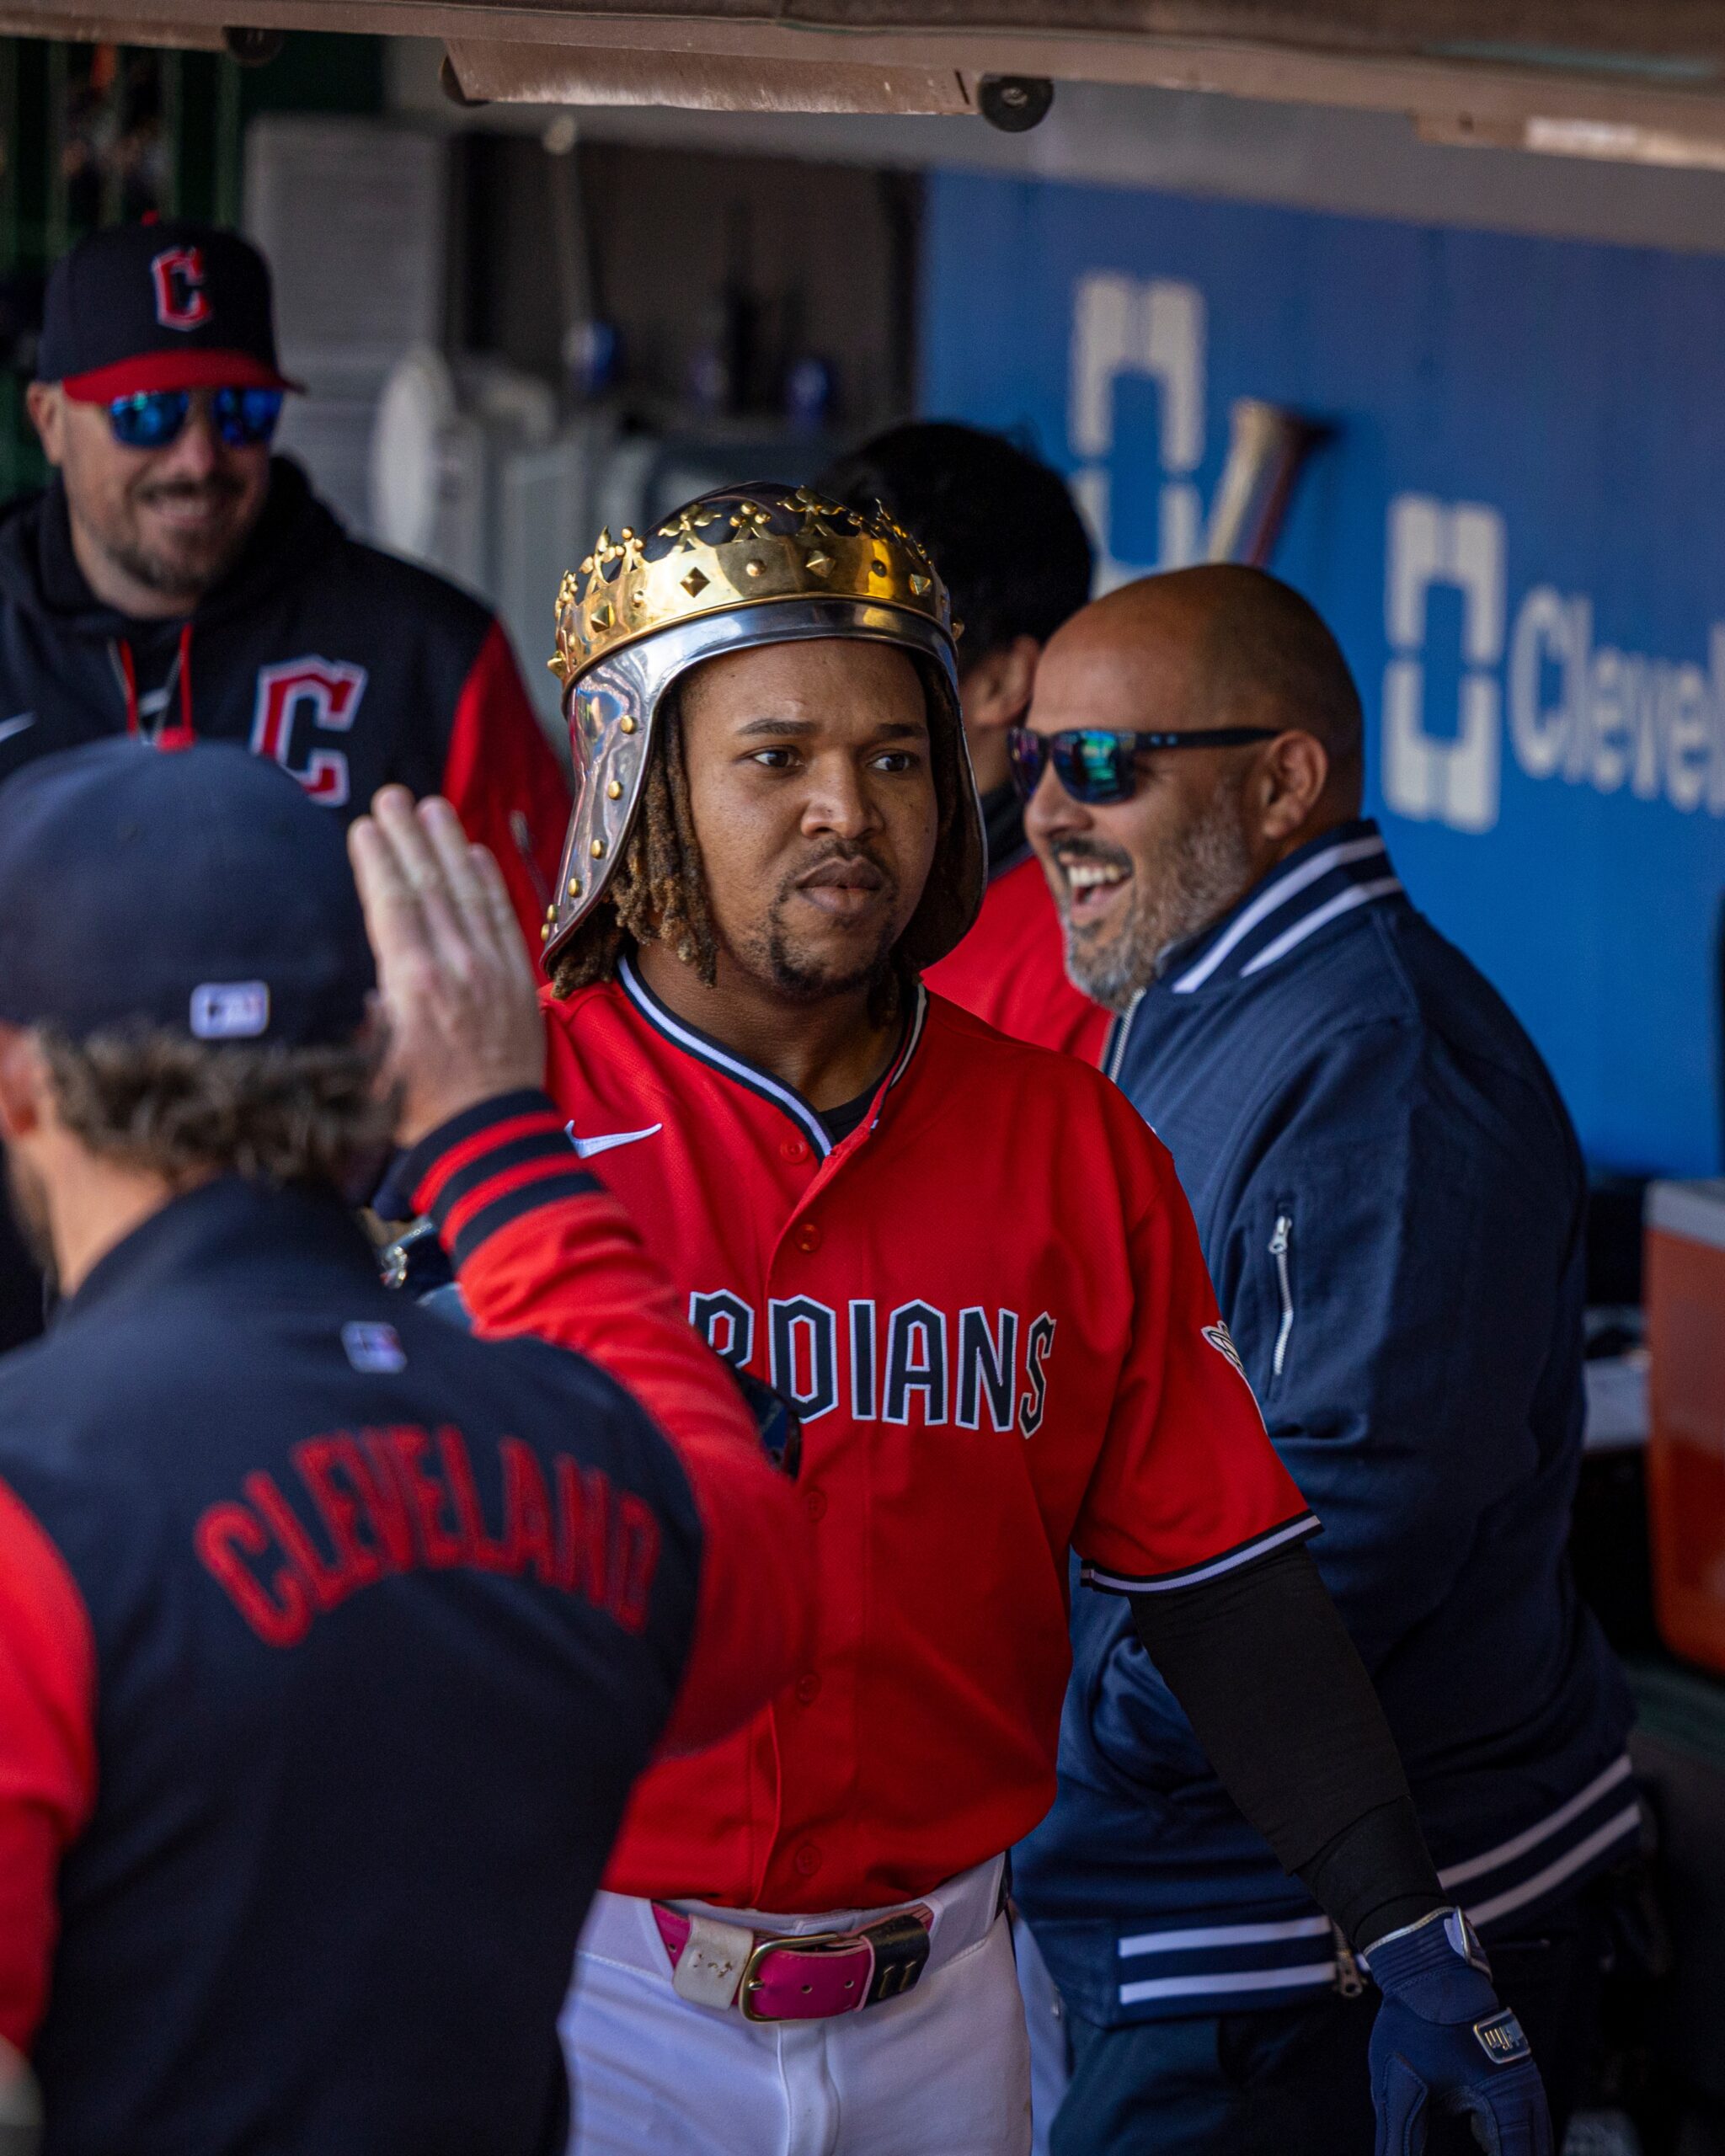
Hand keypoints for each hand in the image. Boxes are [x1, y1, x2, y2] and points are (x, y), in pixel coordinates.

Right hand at [348, 786, 544, 1145]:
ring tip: (433, 806)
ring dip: (450, 845)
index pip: (392, 904)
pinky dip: (490, 882)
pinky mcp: (519, 983)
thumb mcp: (370, 1065)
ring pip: (469, 893)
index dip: (378, 860)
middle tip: (393, 794)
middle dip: (409, 836)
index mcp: (411, 985)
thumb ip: (367, 1014)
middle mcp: (455, 967)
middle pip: (430, 886)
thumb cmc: (416, 1111)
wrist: (488, 1139)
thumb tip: (369, 980)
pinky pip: (503, 918)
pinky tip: (477, 852)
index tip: (365, 824)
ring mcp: (492, 971)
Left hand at [1367, 1909, 1552, 2155]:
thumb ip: (1399, 2144)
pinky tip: (1489, 2154)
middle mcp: (1527, 2097)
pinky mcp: (1509, 2087)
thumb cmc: (1413, 2022)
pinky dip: (1507, 2154)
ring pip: (1531, 2149)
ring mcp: (1523, 2090)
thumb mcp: (1399, 2088)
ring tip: (1485, 2155)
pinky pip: (1518, 2135)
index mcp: (1508, 2101)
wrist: (1426, 1965)